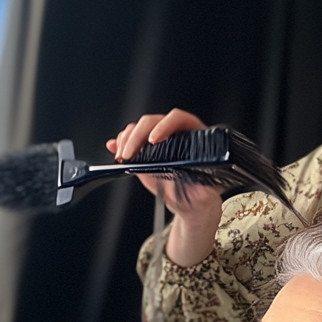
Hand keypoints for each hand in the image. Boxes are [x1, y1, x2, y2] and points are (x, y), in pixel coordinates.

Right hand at [108, 109, 222, 265]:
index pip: (178, 119)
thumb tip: (205, 182)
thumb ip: (206, 186)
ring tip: (123, 155)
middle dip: (137, 136)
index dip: (164, 125)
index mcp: (194, 137)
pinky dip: (120, 143)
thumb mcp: (206, 192)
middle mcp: (175, 134)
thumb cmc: (201, 193)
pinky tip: (115, 148)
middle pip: (153, 122)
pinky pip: (130, 138)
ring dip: (126, 139)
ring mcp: (159, 140)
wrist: (191, 202)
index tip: (154, 140)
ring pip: (139, 127)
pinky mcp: (146, 149)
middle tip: (130, 153)